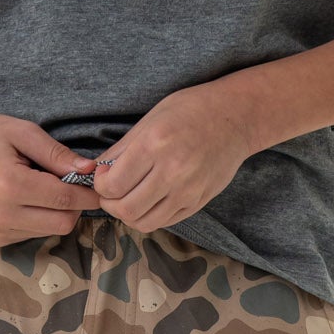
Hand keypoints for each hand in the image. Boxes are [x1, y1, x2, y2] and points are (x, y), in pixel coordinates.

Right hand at [0, 108, 101, 246]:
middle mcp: (1, 214)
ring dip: (57, 212)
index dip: (88, 193)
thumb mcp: (23, 132)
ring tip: (42, 186)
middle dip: (74, 205)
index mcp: (9, 185)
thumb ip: (57, 154)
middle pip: (63, 222)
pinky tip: (28, 199)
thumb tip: (90, 171)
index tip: (99, 184)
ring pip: (51, 231)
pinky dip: (40, 218)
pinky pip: (34, 234)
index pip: (65, 199)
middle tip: (71, 182)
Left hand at [87, 86, 254, 232]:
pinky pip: (164, 221)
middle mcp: (172, 172)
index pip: (113, 185)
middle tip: (111, 192)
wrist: (236, 118)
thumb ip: (122, 149)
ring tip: (128, 198)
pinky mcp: (198, 202)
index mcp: (155, 145)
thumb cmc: (191, 111)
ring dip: (128, 214)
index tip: (104, 176)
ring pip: (144, 222)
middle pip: (126, 209)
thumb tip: (97, 171)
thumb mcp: (150, 119)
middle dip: (110, 203)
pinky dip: (149, 215)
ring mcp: (188, 191)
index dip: (100, 185)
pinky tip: (149, 199)